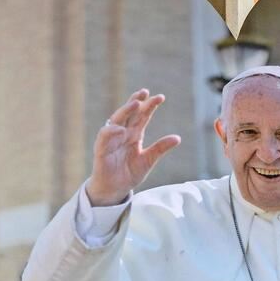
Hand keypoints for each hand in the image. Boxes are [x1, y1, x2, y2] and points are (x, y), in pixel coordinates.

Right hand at [85, 89, 179, 205]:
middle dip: (136, 101)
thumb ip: (160, 148)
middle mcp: (123, 133)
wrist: (115, 189)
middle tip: (145, 92)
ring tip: (135, 104)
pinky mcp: (101, 149)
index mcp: (134, 134)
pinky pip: (104, 137)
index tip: (160, 97)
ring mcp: (111, 140)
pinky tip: (121, 129)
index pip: (142, 116)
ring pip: (116, 120)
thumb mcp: (149, 160)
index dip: (149, 106)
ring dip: (125, 111)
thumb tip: (178, 138)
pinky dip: (112, 131)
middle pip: (129, 113)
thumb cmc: (129, 172)